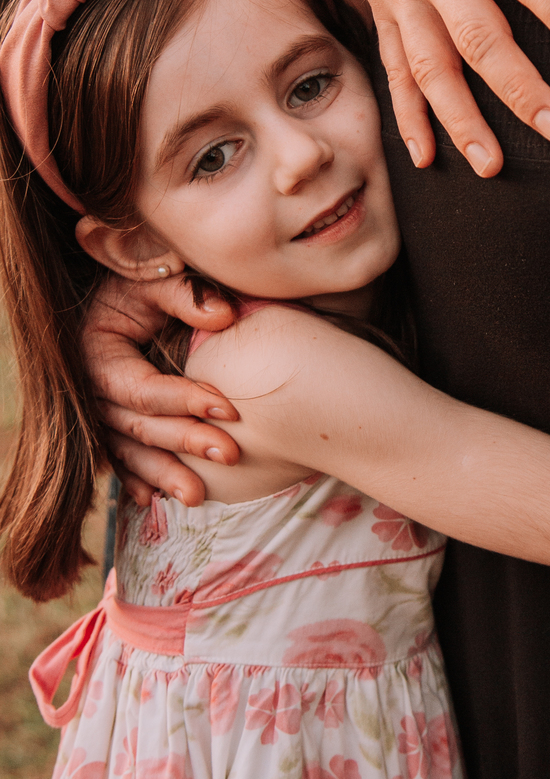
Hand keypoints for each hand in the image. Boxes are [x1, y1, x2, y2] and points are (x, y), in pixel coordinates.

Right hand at [84, 275, 240, 506]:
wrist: (120, 293)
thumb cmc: (142, 283)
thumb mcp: (157, 278)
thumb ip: (188, 294)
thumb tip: (225, 317)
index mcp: (99, 354)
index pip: (142, 388)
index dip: (184, 400)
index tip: (229, 407)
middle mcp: (91, 390)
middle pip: (137, 426)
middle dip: (184, 442)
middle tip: (230, 454)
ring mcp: (98, 411)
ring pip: (128, 451)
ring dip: (162, 474)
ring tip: (197, 496)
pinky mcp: (110, 424)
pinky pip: (119, 459)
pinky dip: (136, 479)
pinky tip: (153, 500)